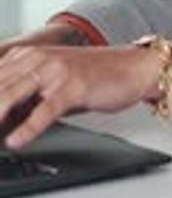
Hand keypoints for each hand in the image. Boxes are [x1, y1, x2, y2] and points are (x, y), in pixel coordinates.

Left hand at [0, 44, 158, 147]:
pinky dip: (28, 127)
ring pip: (13, 94)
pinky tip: (16, 141)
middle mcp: (38, 59)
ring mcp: (55, 71)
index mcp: (28, 56)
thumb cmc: (93, 77)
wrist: (132, 67)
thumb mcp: (52, 83)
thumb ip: (23, 97)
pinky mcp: (73, 86)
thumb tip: (1, 122)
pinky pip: (45, 109)